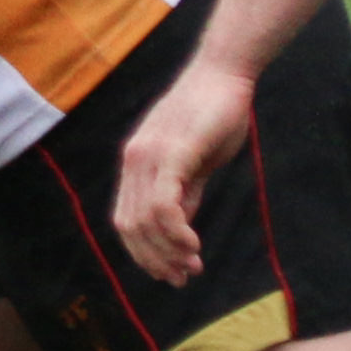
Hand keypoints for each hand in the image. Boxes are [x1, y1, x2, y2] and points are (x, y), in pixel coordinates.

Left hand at [105, 69, 254, 286]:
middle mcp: (134, 160)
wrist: (225, 73)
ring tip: (192, 265)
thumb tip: (179, 228)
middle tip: (183, 277)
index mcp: (136, 163)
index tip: (172, 273)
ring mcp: (148, 154)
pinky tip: (193, 245)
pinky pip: (164, 203)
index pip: (126, 220)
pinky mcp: (171, 152)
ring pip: (144, 220)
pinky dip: (174, 231)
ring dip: (167, 251)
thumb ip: (184, 193)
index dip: (144, 253)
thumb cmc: (214, 115)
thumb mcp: (196, 163)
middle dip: (155, 260)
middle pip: (130, 227)